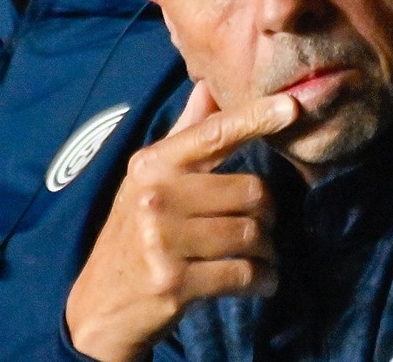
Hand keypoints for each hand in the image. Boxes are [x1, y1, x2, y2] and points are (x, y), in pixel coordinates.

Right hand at [65, 82, 298, 360]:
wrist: (98, 308)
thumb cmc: (134, 236)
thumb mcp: (147, 181)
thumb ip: (184, 133)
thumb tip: (207, 84)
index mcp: (152, 165)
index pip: (214, 133)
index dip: (257, 118)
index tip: (293, 106)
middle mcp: (155, 197)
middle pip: (251, 191)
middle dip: (268, 214)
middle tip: (262, 227)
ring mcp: (162, 241)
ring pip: (252, 234)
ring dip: (268, 251)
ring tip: (263, 257)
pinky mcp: (175, 283)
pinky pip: (244, 274)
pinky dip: (264, 280)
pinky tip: (263, 282)